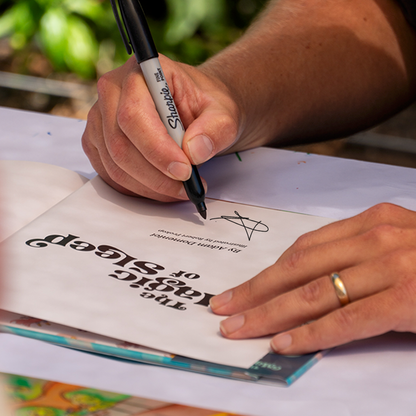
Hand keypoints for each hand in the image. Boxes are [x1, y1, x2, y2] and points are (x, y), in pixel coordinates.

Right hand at [82, 55, 240, 200]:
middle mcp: (112, 92)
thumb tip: (195, 151)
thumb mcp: (224, 113)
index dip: (157, 149)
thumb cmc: (206, 107)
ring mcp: (100, 119)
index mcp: (140, 73)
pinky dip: (138, 189)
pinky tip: (162, 188)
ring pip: (115, 166)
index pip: (134, 115)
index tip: (185, 171)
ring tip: (180, 189)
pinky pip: (110, 175)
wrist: (195, 110)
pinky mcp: (98, 143)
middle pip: (120, 146)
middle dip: (156, 176)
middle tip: (187, 188)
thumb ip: (215, 129)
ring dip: (150, 187)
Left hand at [210, 203, 415, 353]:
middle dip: (255, 292)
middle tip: (223, 309)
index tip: (241, 289)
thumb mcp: (395, 243)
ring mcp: (391, 267)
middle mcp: (375, 238)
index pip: (303, 250)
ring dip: (270, 314)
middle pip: (298, 268)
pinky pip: (346, 319)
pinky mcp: (406, 299)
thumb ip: (356, 255)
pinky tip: (283, 344)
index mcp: (370, 222)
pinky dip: (311, 333)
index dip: (267, 272)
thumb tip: (311, 280)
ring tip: (239, 329)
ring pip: (313, 293)